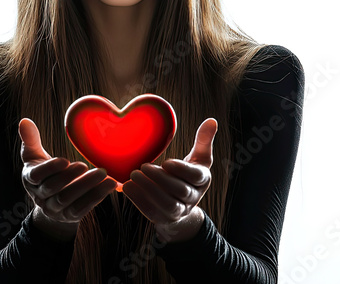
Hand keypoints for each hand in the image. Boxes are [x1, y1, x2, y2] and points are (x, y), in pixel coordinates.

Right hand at [19, 118, 116, 237]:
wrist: (50, 203)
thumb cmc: (43, 172)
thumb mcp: (34, 157)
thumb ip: (30, 140)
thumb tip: (24, 121)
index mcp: (30, 179)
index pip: (37, 176)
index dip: (50, 169)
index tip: (65, 160)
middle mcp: (40, 196)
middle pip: (54, 189)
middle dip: (70, 177)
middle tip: (85, 165)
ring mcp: (55, 209)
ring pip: (69, 200)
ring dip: (87, 187)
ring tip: (103, 174)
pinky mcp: (70, 216)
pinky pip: (83, 209)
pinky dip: (97, 197)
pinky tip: (109, 185)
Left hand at [122, 118, 216, 241]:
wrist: (182, 206)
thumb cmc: (188, 174)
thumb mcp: (199, 158)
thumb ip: (203, 140)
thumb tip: (212, 120)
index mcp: (202, 180)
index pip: (196, 176)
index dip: (182, 170)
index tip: (166, 162)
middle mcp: (193, 198)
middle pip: (180, 191)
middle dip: (161, 179)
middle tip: (144, 166)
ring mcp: (179, 211)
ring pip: (167, 204)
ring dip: (149, 190)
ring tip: (134, 175)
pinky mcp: (163, 218)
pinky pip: (152, 212)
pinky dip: (139, 200)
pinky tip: (127, 187)